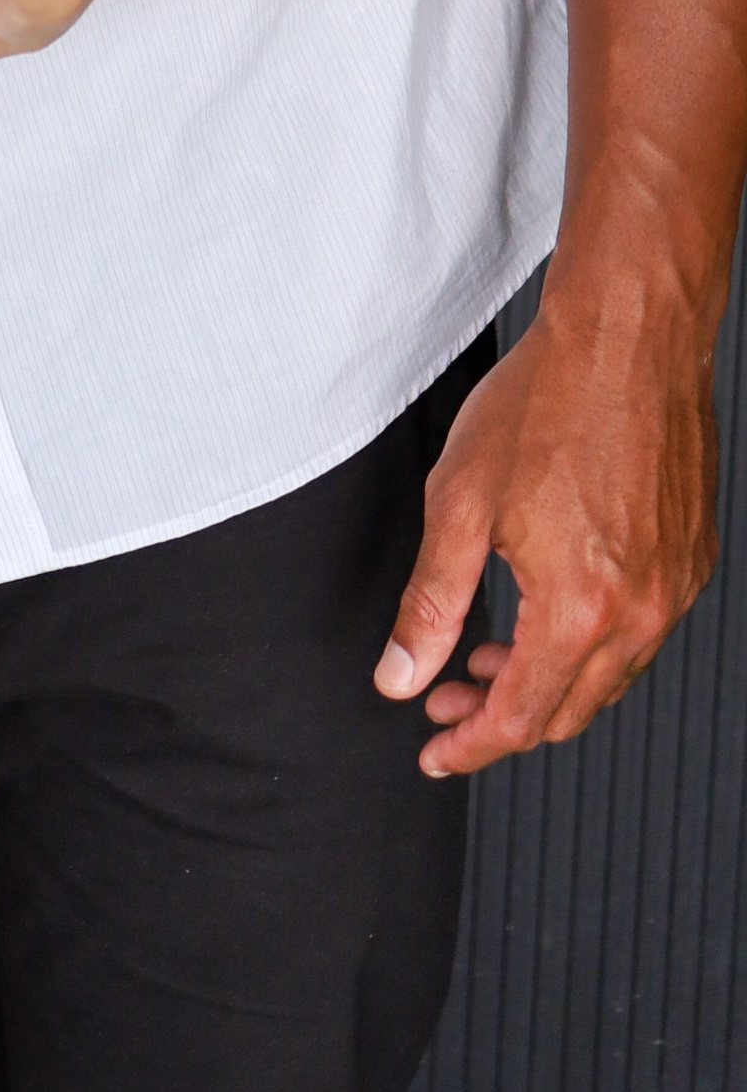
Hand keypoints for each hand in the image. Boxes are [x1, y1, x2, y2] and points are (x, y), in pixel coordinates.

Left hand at [373, 275, 720, 772]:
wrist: (627, 340)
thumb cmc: (550, 402)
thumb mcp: (459, 503)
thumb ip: (430, 602)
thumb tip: (402, 672)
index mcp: (580, 610)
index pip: (520, 718)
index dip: (470, 746)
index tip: (437, 751)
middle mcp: (641, 611)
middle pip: (568, 711)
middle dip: (500, 717)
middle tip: (446, 697)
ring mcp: (673, 588)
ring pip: (607, 677)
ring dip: (544, 680)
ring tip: (486, 655)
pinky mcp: (689, 559)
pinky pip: (638, 632)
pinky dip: (587, 642)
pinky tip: (544, 611)